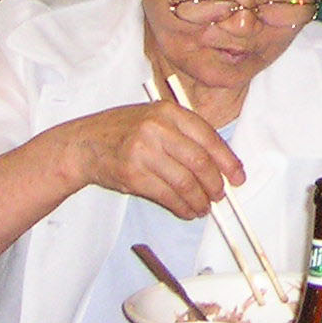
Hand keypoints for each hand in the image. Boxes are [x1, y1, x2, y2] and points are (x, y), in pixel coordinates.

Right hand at [62, 102, 243, 220]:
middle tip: (221, 196)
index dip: (227, 160)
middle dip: (215, 183)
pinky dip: (181, 207)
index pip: (208, 137)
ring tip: (205, 207)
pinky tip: (187, 211)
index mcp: (169, 111)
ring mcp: (143, 152)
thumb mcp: (156, 119)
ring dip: (199, 200)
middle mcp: (157, 129)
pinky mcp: (132, 175)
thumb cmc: (124, 131)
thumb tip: (219, 164)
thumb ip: (184, 135)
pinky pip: (166, 195)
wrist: (84, 144)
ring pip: (184, 182)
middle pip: (199, 162)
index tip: (237, 176)